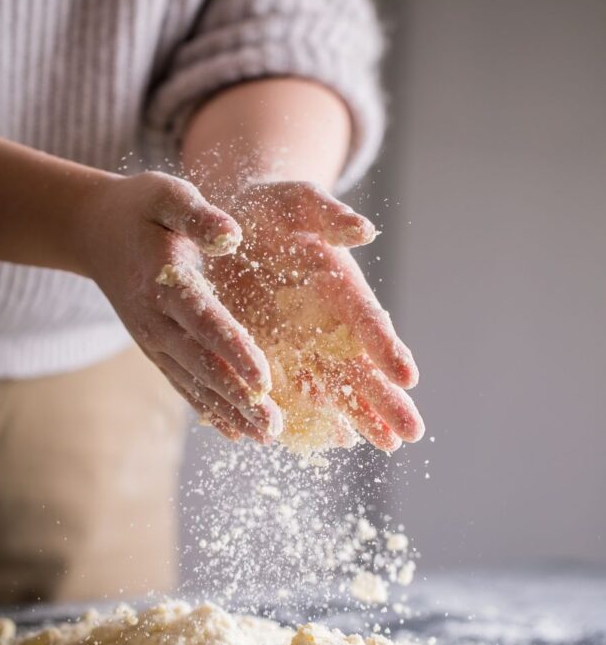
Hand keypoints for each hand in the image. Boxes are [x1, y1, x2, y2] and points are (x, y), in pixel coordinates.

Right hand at [78, 171, 282, 442]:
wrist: (93, 229)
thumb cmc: (141, 207)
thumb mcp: (167, 194)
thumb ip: (198, 215)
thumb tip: (232, 237)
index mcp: (164, 280)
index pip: (203, 321)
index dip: (232, 350)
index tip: (262, 380)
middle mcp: (155, 319)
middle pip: (201, 363)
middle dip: (237, 397)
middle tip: (273, 426)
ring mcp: (152, 339)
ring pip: (193, 382)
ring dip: (228, 412)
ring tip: (264, 436)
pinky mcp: (155, 348)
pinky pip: (182, 383)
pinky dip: (208, 408)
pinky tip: (235, 431)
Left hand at [205, 181, 423, 453]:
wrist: (233, 221)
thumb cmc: (272, 207)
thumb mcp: (299, 200)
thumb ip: (330, 215)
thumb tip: (364, 229)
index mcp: (338, 283)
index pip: (366, 319)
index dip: (386, 347)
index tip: (408, 375)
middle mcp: (325, 319)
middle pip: (358, 364)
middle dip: (383, 399)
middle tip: (411, 433)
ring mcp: (299, 341)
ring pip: (331, 385)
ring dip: (356, 415)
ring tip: (384, 444)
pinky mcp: (268, 353)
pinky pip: (289, 389)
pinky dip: (306, 414)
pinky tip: (327, 440)